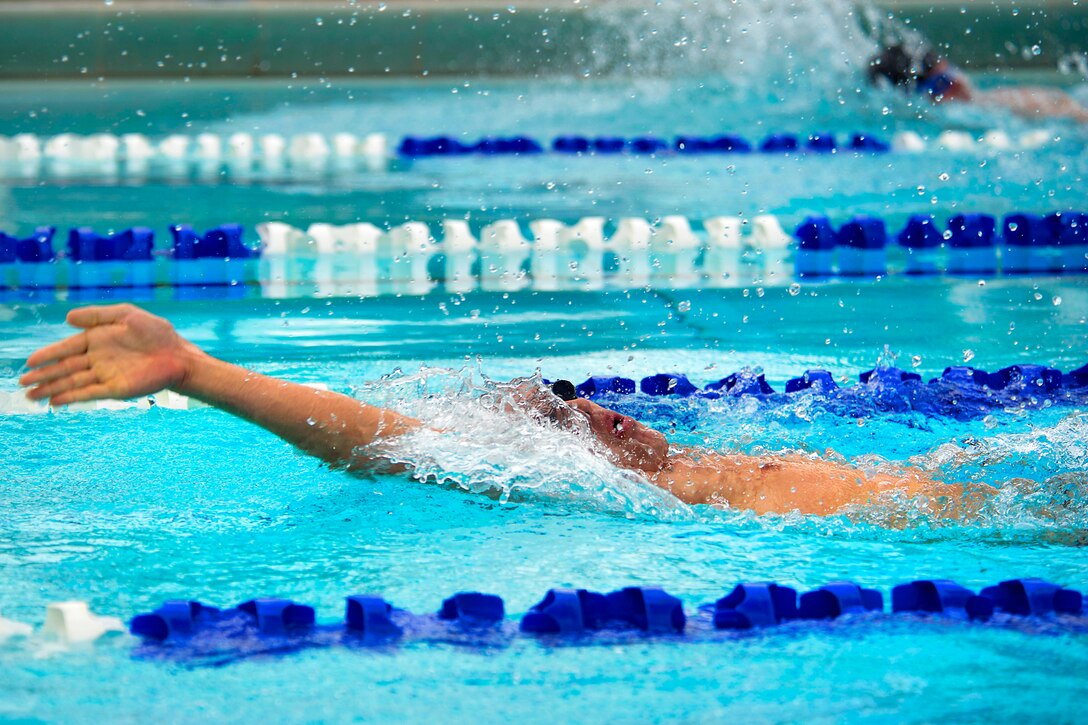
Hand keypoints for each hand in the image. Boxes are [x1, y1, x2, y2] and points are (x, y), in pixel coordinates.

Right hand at [20, 304, 196, 405]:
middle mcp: (97, 359)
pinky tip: (55, 402)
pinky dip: (71, 397)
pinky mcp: (115, 389)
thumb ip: (97, 315)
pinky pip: (88, 393)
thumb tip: (67, 318)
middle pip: (65, 368)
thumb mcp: (126, 315)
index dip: (48, 355)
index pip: (67, 349)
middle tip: (23, 382)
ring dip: (52, 389)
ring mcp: (105, 375)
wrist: (178, 355)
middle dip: (43, 375)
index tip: (30, 362)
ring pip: (72, 382)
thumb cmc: (156, 333)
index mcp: (97, 340)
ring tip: (31, 396)